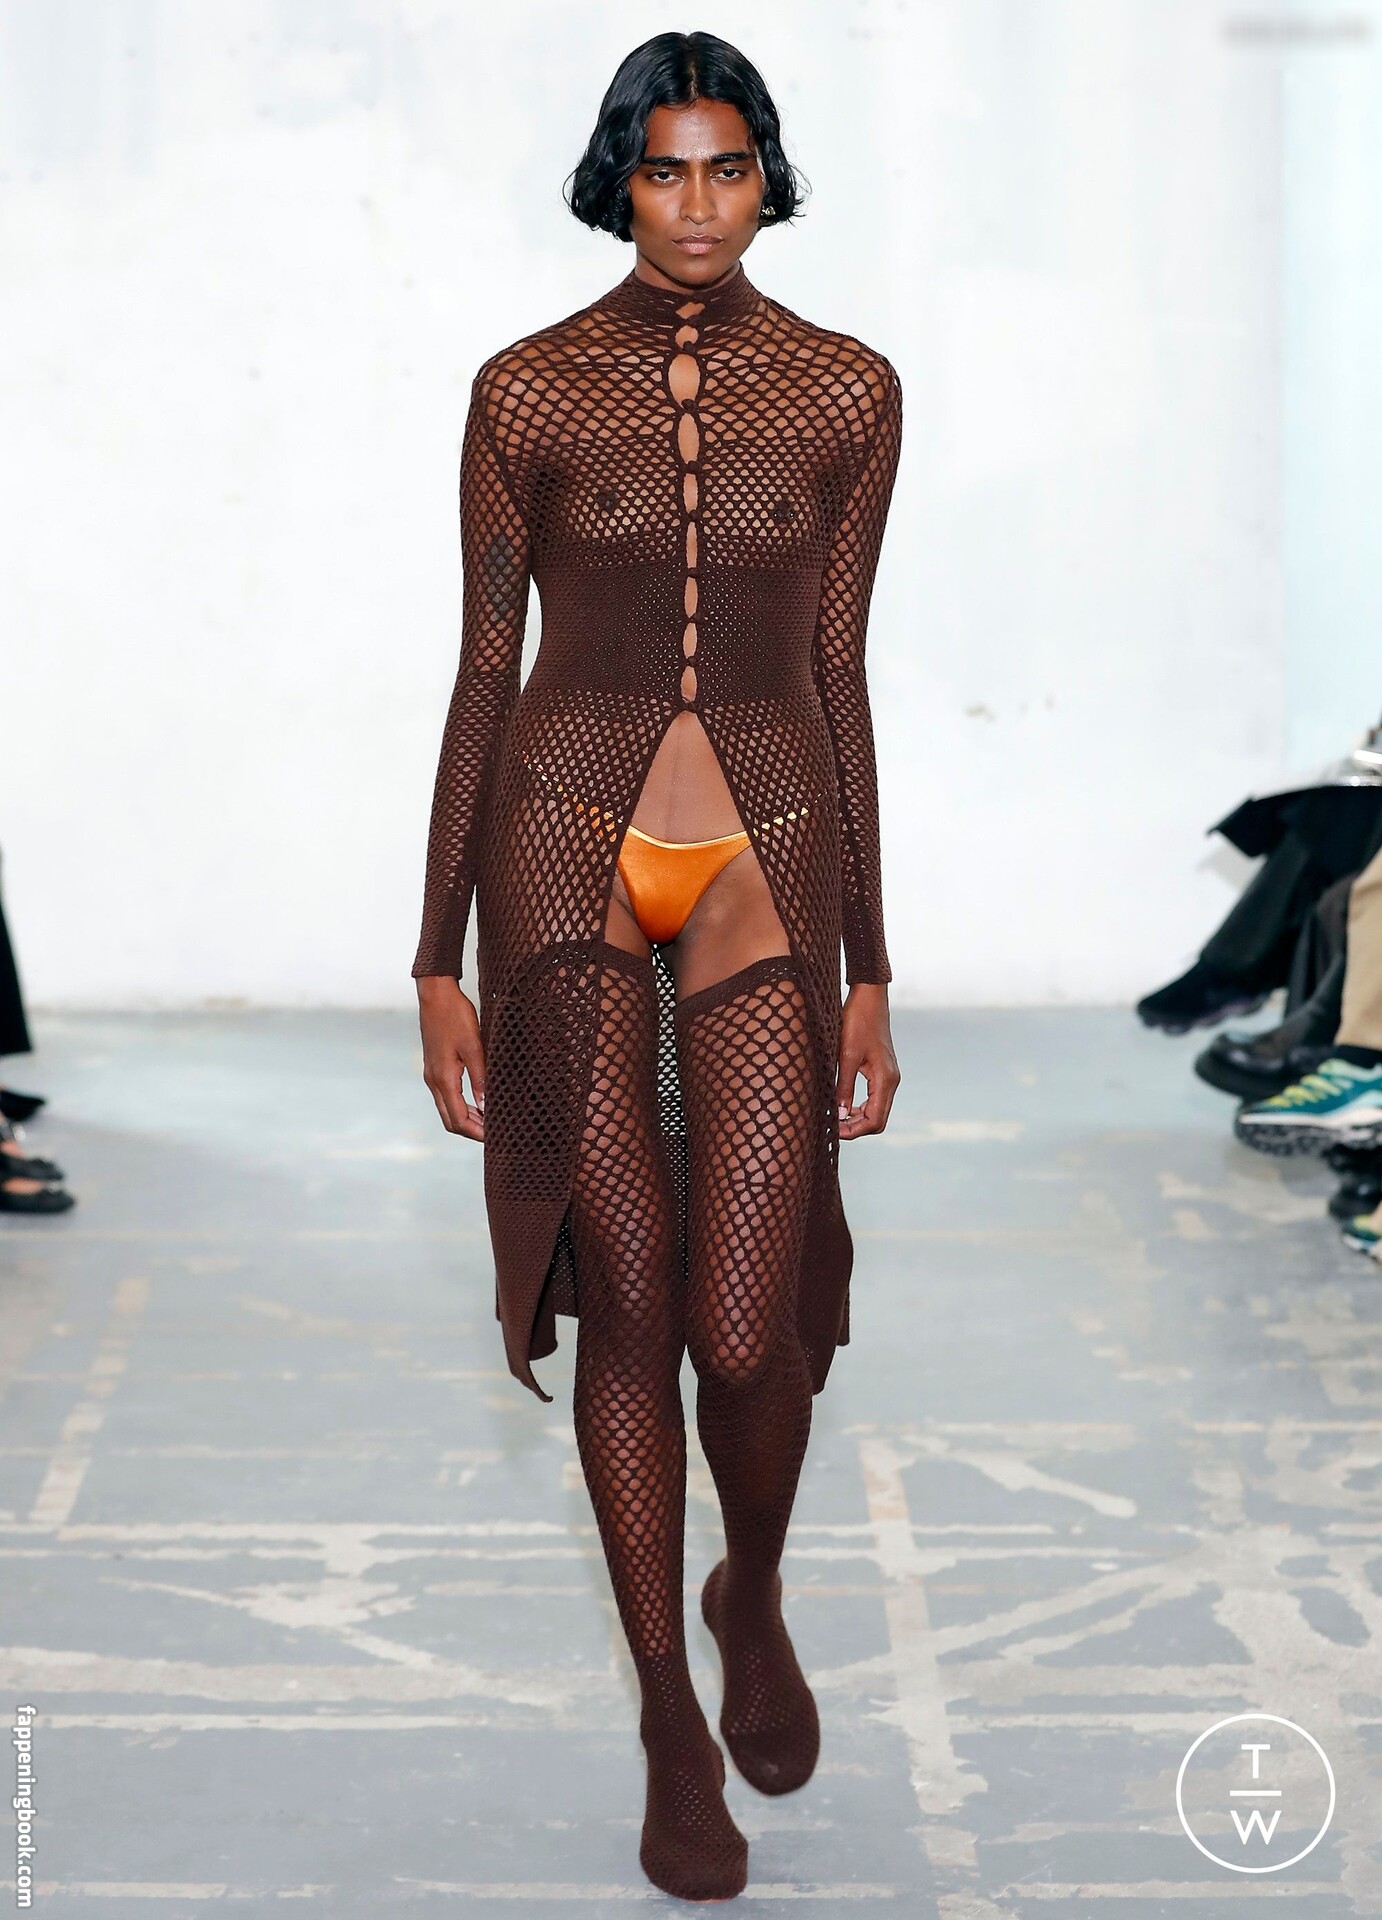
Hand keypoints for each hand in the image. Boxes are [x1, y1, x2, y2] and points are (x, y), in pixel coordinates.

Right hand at [417, 976, 485, 1140]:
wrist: (435, 995)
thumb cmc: (455, 1016)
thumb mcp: (474, 1047)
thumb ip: (480, 1078)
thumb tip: (487, 1106)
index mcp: (443, 1079)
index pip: (458, 1119)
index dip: (476, 1132)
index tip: (495, 1136)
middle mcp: (433, 1081)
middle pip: (450, 1120)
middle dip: (471, 1130)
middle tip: (495, 1133)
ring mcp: (431, 1075)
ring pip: (447, 1110)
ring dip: (466, 1119)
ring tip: (490, 1120)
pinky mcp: (434, 1068)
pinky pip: (446, 1097)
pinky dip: (461, 1106)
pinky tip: (478, 1102)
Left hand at [836, 982, 899, 1139]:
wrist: (869, 998)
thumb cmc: (857, 1022)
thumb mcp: (846, 1055)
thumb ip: (843, 1086)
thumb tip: (838, 1114)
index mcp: (885, 1079)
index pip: (875, 1120)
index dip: (854, 1131)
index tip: (834, 1130)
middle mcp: (891, 1081)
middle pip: (878, 1119)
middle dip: (856, 1128)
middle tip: (833, 1127)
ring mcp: (889, 1076)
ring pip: (877, 1110)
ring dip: (858, 1118)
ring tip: (836, 1117)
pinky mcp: (883, 1071)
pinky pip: (875, 1098)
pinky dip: (861, 1107)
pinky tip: (844, 1104)